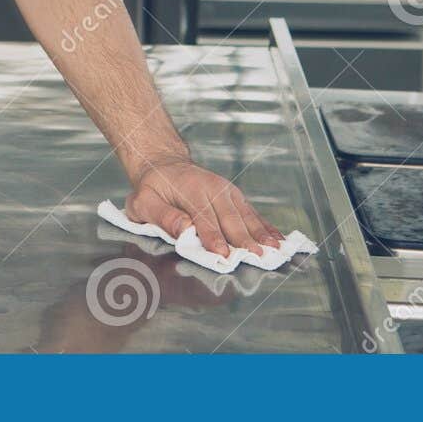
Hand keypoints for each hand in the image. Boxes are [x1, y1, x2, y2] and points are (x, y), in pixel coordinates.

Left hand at [124, 157, 283, 257]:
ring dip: (260, 233)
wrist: (164, 164)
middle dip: (244, 239)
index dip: (213, 237)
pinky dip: (266, 226)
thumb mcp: (144, 201)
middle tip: (257, 257)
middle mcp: (213, 188)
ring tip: (275, 250)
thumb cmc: (152, 188)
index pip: (203, 217)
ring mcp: (227, 191)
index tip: (223, 253)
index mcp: (190, 189)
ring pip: (246, 215)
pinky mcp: (235, 196)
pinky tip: (278, 239)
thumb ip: (163, 216)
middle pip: (230, 218)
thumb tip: (184, 228)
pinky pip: (253, 213)